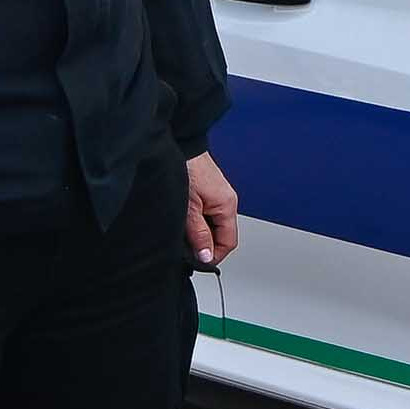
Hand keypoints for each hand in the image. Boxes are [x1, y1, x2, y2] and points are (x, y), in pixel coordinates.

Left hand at [186, 152, 240, 268]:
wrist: (181, 146)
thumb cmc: (186, 169)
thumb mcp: (189, 209)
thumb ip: (199, 234)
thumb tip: (207, 256)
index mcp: (227, 206)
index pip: (228, 242)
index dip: (213, 256)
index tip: (197, 262)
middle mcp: (227, 202)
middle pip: (221, 235)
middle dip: (205, 245)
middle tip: (184, 246)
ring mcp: (219, 197)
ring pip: (213, 226)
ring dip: (199, 233)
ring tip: (181, 229)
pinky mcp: (209, 193)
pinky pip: (207, 215)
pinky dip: (196, 222)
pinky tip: (183, 218)